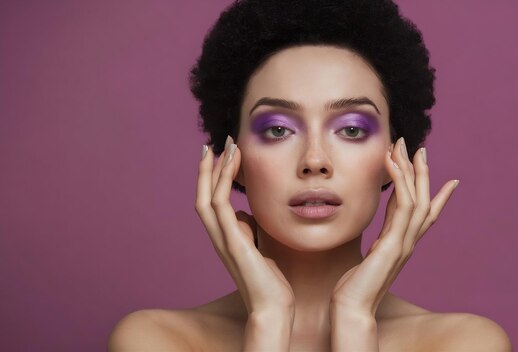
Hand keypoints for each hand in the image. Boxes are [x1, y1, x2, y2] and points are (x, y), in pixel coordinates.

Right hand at [195, 136, 294, 314]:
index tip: (220, 154)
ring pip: (207, 197)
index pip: (211, 201)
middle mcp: (218, 236)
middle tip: (215, 143)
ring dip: (214, 170)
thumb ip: (249, 229)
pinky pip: (220, 205)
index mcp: (225, 237)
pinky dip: (222, 182)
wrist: (273, 306)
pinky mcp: (232, 242)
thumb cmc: (270, 281)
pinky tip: (231, 165)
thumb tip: (245, 213)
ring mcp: (223, 239)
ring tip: (224, 146)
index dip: (211, 178)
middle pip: (202, 195)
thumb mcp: (259, 246)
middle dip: (207, 168)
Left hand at [331, 138, 458, 314]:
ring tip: (404, 147)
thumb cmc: (354, 288)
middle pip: (424, 201)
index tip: (450, 179)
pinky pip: (403, 207)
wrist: (351, 309)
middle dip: (423, 173)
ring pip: (418, 199)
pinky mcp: (394, 245)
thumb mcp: (368, 259)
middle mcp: (408, 243)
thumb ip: (377, 243)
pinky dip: (400, 183)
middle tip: (419, 149)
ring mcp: (404, 243)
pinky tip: (392, 165)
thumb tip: (376, 234)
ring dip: (412, 171)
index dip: (438, 196)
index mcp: (402, 244)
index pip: (424, 215)